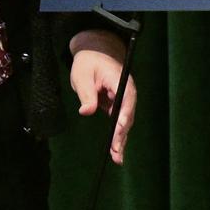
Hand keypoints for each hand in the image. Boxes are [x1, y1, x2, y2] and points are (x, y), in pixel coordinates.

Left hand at [70, 31, 137, 163]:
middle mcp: (126, 91)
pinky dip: (118, 135)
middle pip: (127, 115)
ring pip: (125, 121)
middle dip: (122, 134)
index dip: (124, 115)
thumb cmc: (88, 62)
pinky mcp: (118, 105)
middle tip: (116, 152)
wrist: (95, 52)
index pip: (126, 99)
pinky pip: (120, 121)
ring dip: (121, 139)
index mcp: (120, 80)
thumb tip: (86, 111)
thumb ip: (86, 94)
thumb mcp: (82, 75)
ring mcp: (124, 99)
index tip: (119, 129)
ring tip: (117, 157)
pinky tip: (116, 149)